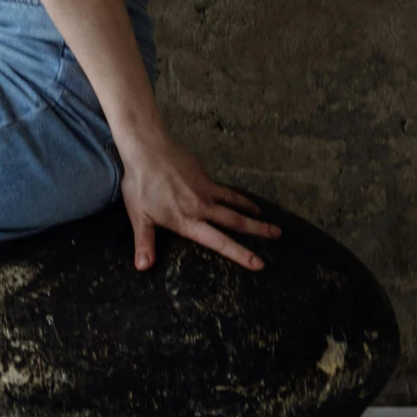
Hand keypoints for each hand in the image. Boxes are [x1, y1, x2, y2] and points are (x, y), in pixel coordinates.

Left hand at [118, 137, 279, 272]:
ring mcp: (206, 192)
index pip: (218, 242)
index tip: (258, 263)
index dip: (239, 254)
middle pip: (235, 223)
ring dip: (255, 217)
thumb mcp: (139, 216)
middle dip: (258, 232)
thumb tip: (142, 267)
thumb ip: (144, 243)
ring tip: (274, 226)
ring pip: (236, 207)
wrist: (147, 149)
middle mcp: (201, 208)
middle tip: (277, 237)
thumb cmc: (139, 184)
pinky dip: (241, 200)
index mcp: (186, 221)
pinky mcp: (206, 179)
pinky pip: (228, 193)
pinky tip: (251, 205)